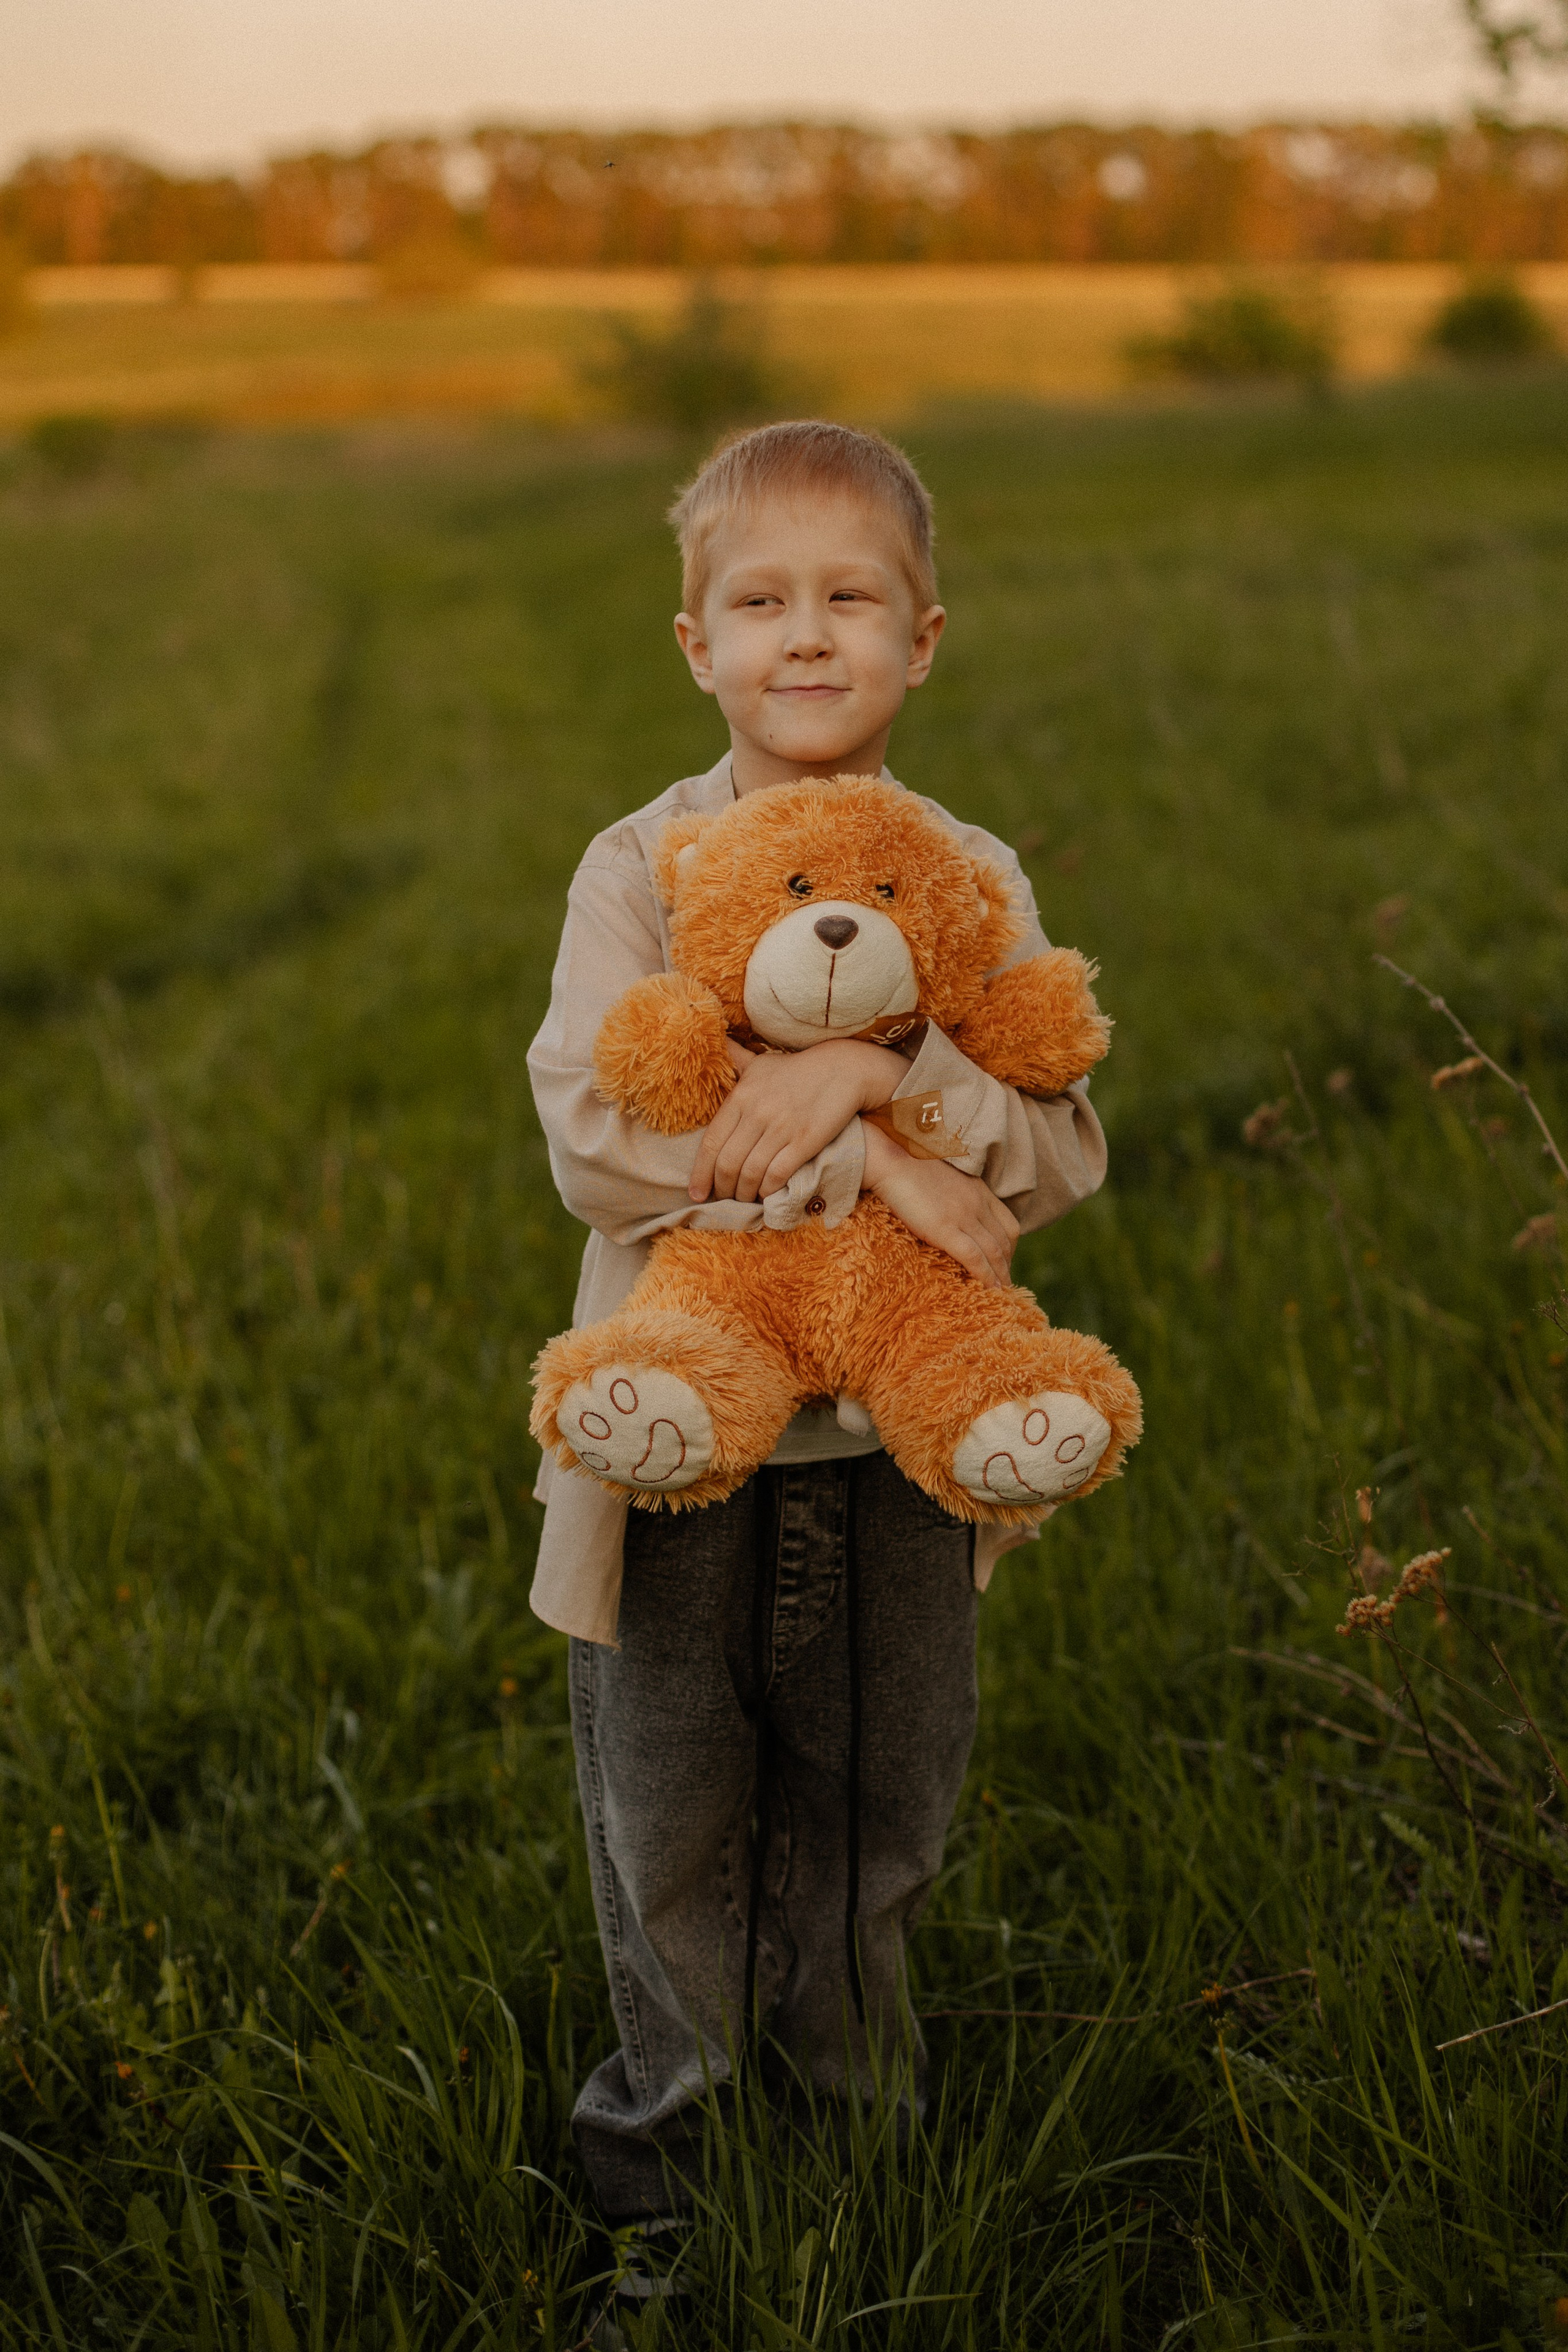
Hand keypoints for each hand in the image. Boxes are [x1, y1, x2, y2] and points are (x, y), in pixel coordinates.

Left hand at [689, 1039, 907, 1203]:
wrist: (843, 1070)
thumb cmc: (797, 1069)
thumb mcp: (760, 1063)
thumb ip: (735, 1059)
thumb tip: (718, 1040)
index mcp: (741, 1097)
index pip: (711, 1143)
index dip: (700, 1173)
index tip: (696, 1193)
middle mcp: (757, 1113)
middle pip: (727, 1163)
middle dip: (721, 1188)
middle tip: (723, 1199)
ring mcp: (781, 1128)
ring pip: (750, 1173)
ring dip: (743, 1193)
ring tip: (744, 1198)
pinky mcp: (805, 1141)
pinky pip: (777, 1174)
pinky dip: (767, 1190)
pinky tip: (766, 1193)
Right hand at [860, 1122, 1018, 1286]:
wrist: (889, 1156)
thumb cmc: (905, 1163)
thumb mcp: (940, 1176)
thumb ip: (951, 1192)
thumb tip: (943, 1207)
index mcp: (977, 1190)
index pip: (1008, 1223)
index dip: (1010, 1247)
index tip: (1003, 1262)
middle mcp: (977, 1203)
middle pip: (1004, 1240)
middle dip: (1007, 1265)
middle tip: (1003, 1284)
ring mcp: (963, 1216)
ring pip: (994, 1252)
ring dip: (1000, 1276)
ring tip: (1000, 1294)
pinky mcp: (945, 1229)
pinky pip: (974, 1258)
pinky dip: (985, 1276)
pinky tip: (987, 1290)